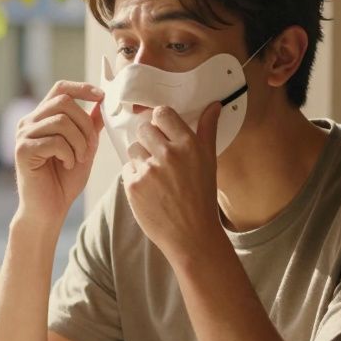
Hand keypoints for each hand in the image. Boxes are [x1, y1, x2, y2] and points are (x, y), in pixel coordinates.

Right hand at [13, 81, 104, 225]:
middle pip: (64, 102)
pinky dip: (68, 154)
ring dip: (79, 142)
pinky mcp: (23, 150)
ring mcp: (23, 135)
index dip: (82, 88)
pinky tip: (66, 166)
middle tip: (89, 148)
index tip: (101, 95)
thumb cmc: (64, 181)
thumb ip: (90, 125)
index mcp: (42, 118)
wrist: (49, 210)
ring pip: (61, 121)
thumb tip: (102, 101)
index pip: (60, 88)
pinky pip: (55, 141)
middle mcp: (28, 122)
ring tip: (78, 159)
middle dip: (85, 124)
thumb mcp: (84, 148)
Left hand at [122, 103, 224, 258]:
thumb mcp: (209, 161)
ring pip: (133, 149)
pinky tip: (149, 190)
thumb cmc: (202, 197)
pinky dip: (134, 177)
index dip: (159, 121)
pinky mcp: (133, 186)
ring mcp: (149, 170)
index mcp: (188, 144)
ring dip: (140, 159)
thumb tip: (214, 105)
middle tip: (158, 157)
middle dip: (148, 140)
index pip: (162, 114)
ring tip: (155, 176)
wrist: (192, 235)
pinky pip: (126, 169)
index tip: (162, 132)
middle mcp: (168, 154)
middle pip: (143, 129)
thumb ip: (207, 130)